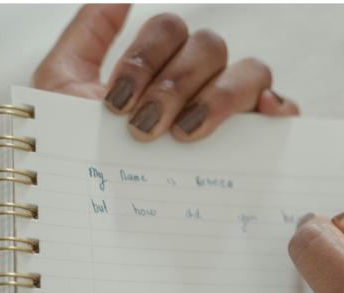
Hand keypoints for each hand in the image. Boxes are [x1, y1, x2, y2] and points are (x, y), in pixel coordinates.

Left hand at [33, 5, 298, 140]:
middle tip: (145, 128)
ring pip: (248, 70)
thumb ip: (87, 33)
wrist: (90, 210)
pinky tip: (263, 117)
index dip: (144, 59)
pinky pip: (281, 106)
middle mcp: (198, 80)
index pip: (169, 30)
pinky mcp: (253, 140)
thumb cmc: (75, 151)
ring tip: (186, 135)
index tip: (116, 105)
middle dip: (174, 85)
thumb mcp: (62, 86)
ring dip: (217, 98)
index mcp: (160, 64)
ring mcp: (229, 108)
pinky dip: (278, 104)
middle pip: (209, 47)